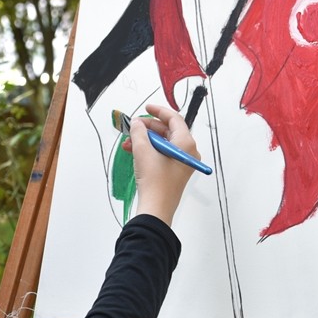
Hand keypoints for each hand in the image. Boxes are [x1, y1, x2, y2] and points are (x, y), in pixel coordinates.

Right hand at [121, 103, 198, 226]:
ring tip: (129, 141)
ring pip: (163, 143)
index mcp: (186, 144)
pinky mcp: (175, 171)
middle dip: (148, 128)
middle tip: (133, 126)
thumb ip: (139, 132)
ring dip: (145, 140)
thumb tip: (136, 123)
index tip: (146, 108)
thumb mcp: (143, 151)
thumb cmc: (154, 182)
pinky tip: (133, 151)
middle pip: (168, 131)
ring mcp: (182, 162)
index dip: (158, 111)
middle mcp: (188, 152)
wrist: (156, 208)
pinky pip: (162, 154)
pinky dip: (149, 150)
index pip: (174, 119)